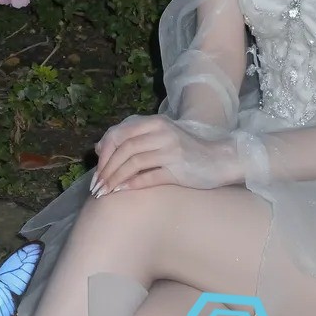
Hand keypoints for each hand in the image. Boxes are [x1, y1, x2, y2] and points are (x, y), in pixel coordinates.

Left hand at [91, 114, 239, 195]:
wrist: (219, 160)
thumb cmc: (187, 150)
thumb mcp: (159, 136)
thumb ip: (133, 138)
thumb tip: (98, 147)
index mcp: (156, 122)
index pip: (119, 134)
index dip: (104, 153)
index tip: (96, 170)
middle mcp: (162, 133)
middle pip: (124, 149)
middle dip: (106, 169)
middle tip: (96, 187)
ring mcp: (171, 151)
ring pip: (133, 163)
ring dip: (115, 180)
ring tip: (104, 193)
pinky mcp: (178, 170)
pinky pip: (148, 177)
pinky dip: (132, 185)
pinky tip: (122, 192)